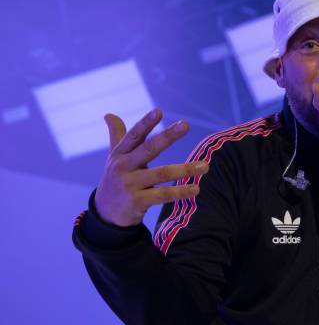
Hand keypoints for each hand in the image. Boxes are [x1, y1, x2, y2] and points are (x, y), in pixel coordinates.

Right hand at [94, 108, 208, 226]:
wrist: (106, 214)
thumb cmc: (116, 179)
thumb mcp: (114, 158)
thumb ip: (116, 136)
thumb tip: (109, 114)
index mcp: (119, 154)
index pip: (134, 135)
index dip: (145, 123)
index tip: (158, 110)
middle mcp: (122, 167)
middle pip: (148, 149)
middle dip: (167, 136)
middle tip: (185, 124)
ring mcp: (129, 185)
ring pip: (162, 173)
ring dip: (186, 169)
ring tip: (205, 167)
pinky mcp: (137, 202)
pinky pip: (163, 195)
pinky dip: (181, 192)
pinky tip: (195, 189)